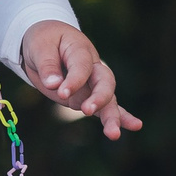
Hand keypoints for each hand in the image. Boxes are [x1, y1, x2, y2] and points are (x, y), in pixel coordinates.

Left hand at [18, 21, 140, 139]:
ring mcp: (93, 83)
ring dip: (110, 116)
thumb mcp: (39, 47)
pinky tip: (135, 125)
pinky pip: (107, 107)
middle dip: (98, 98)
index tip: (61, 92)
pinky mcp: (89, 97)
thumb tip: (53, 85)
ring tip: (113, 134)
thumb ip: (47, 65)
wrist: (47, 42)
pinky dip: (120, 117)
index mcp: (81, 50)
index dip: (74, 80)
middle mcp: (93, 67)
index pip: (82, 67)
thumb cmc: (43, 41)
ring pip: (108, 99)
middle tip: (87, 110)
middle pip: (104, 82)